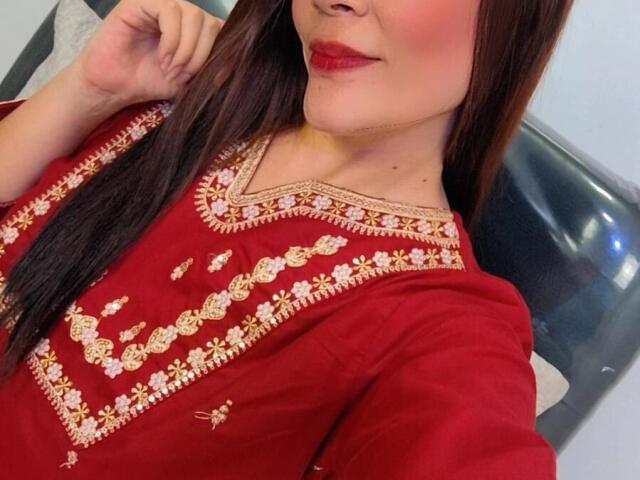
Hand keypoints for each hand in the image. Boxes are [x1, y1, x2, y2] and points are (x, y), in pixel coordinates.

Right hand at [72, 0, 224, 106]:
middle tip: (182, 76)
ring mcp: (163, 4)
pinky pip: (171, 12)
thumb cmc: (149, 82)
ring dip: (187, 50)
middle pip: (211, 24)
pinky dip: (172, 39)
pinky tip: (163, 58)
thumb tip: (234, 66)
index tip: (202, 79)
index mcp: (196, 30)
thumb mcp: (190, 80)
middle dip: (201, 55)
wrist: (115, 87)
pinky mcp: (142, 1)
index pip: (222, 31)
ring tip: (171, 69)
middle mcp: (182, 13)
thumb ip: (211, 70)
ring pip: (194, 16)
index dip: (217, 55)